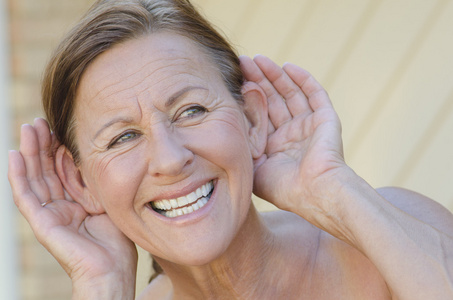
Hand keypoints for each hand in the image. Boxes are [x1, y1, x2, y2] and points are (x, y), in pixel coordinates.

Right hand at [8, 119, 136, 297]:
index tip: (60, 126)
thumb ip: (97, 184)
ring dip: (29, 152)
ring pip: (35, 177)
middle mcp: (61, 206)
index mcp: (76, 203)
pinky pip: (26, 196)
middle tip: (40, 120)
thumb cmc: (117, 242)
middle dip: (43, 145)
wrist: (112, 271)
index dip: (60, 149)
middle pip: (47, 170)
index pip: (64, 170)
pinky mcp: (42, 223)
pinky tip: (14, 154)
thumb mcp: (109, 203)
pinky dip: (18, 175)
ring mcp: (49, 214)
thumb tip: (97, 158)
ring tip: (29, 128)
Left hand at [240, 55, 346, 212]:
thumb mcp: (253, 167)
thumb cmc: (282, 186)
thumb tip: (226, 129)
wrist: (313, 193)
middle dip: (258, 79)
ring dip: (276, 75)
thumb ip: (244, 148)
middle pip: (273, 98)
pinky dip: (303, 79)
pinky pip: (315, 94)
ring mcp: (308, 125)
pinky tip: (288, 66)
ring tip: (259, 59)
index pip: (259, 113)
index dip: (247, 95)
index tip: (233, 79)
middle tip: (242, 62)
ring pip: (291, 92)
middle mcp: (291, 133)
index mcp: (274, 144)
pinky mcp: (326, 119)